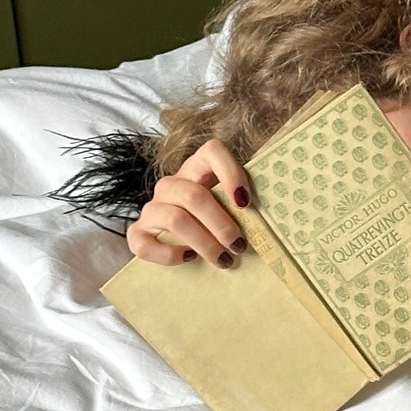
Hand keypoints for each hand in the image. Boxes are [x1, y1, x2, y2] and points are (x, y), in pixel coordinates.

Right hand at [127, 139, 250, 266]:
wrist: (179, 244)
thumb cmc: (215, 224)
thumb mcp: (230, 208)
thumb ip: (242, 206)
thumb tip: (272, 218)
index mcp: (197, 170)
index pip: (212, 151)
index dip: (230, 172)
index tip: (246, 204)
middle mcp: (171, 185)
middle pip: (194, 195)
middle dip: (221, 225)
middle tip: (239, 246)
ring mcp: (152, 208)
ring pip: (175, 219)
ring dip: (204, 243)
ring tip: (224, 260)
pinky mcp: (137, 233)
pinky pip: (145, 243)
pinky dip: (169, 254)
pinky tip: (189, 258)